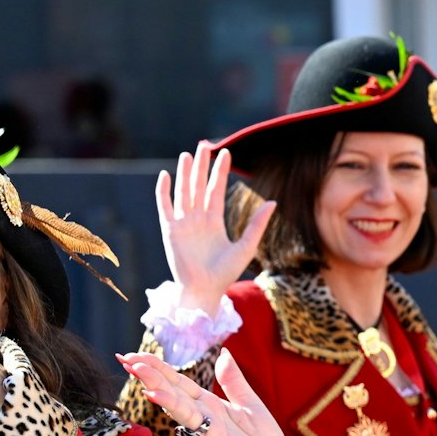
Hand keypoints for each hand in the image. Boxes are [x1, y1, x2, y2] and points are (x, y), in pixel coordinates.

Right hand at [119, 349, 295, 435]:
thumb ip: (233, 380)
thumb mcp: (249, 403)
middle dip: (148, 374)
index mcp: (209, 404)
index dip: (158, 368)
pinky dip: (174, 406)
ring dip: (156, 386)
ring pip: (176, 402)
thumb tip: (224, 353)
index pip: (178, 382)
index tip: (133, 355)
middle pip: (171, 389)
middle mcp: (202, 414)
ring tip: (135, 369)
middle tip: (123, 358)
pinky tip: (156, 395)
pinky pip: (192, 420)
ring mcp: (205, 427)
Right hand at [157, 140, 273, 315]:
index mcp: (214, 222)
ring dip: (185, 173)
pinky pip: (165, 206)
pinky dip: (164, 192)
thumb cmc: (225, 274)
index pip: (216, 190)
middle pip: (199, 186)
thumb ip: (257, 224)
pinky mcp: (170, 230)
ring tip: (187, 154)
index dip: (220, 172)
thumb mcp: (246, 246)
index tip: (226, 153)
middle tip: (204, 145)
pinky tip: (167, 176)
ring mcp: (183, 223)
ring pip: (183, 192)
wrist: (205, 290)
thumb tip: (273, 202)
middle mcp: (198, 219)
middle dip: (201, 166)